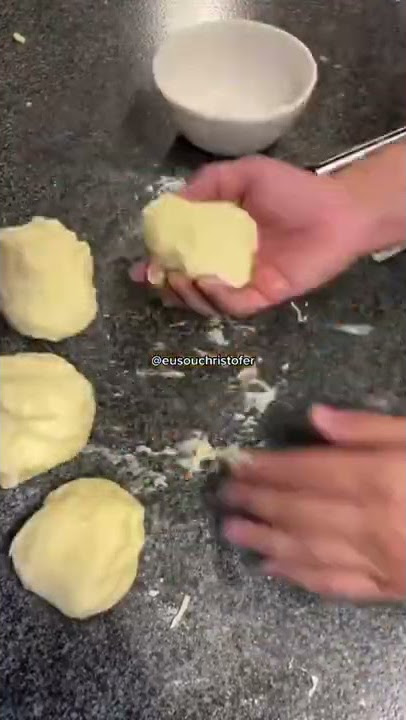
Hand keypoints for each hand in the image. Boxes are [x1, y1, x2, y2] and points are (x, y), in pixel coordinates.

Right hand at [130, 156, 374, 315]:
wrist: (338, 211)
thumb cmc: (294, 190)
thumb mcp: (244, 174)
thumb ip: (208, 184)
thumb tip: (171, 204)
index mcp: (219, 236)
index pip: (181, 253)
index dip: (158, 261)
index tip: (141, 265)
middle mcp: (227, 262)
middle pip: (187, 284)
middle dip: (166, 284)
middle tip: (156, 275)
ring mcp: (245, 282)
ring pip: (206, 301)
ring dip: (186, 293)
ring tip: (180, 277)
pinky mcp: (264, 296)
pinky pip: (233, 306)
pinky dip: (216, 297)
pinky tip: (208, 281)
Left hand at [220, 406, 405, 600]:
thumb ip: (372, 428)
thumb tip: (316, 417)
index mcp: (378, 480)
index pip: (307, 471)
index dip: (268, 467)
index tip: (238, 463)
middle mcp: (370, 523)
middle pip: (300, 511)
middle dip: (257, 501)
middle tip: (224, 495)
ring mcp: (378, 562)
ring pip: (309, 550)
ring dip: (265, 540)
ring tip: (231, 530)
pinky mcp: (389, 589)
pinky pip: (337, 585)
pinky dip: (300, 577)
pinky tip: (273, 569)